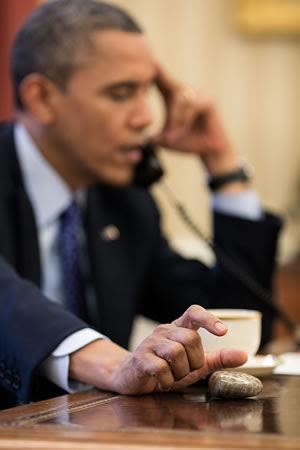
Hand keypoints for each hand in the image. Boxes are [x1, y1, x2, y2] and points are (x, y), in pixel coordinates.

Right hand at [69, 305, 246, 393]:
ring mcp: (150, 343)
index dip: (209, 318)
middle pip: (190, 338)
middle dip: (195, 360)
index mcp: (178, 328)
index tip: (223, 332)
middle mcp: (164, 331)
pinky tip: (162, 381)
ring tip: (173, 376)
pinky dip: (167, 380)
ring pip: (176, 352)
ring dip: (180, 372)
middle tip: (187, 370)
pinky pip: (161, 368)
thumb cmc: (166, 369)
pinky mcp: (140, 358)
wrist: (131, 378)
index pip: (194, 312)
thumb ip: (217, 359)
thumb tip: (244, 355)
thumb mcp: (194, 365)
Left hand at [154, 64, 241, 177]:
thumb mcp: (166, 139)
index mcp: (175, 96)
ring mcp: (199, 94)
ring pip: (181, 99)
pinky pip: (193, 105)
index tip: (146, 60)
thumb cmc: (187, 142)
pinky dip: (185, 119)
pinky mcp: (209, 101)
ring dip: (176, 120)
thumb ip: (153, 136)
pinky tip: (184, 130)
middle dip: (169, 116)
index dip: (155, 71)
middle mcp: (187, 91)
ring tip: (174, 137)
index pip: (162, 80)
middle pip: (171, 90)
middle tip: (166, 137)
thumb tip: (138, 139)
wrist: (209, 151)